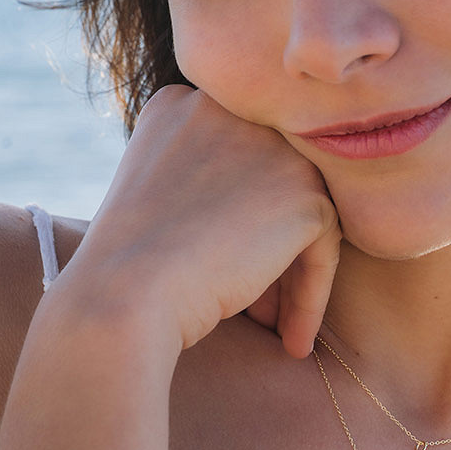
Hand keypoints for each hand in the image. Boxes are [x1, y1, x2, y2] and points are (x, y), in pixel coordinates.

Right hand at [55, 85, 341, 358]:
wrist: (126, 295)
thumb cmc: (130, 269)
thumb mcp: (162, 205)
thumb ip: (208, 189)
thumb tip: (260, 223)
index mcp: (186, 107)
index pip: (241, 166)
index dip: (243, 229)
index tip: (237, 281)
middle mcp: (232, 112)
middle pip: (275, 189)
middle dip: (274, 257)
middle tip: (264, 314)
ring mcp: (270, 145)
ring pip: (302, 220)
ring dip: (294, 281)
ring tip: (277, 332)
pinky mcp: (303, 190)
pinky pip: (323, 249)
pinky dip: (310, 298)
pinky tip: (293, 342)